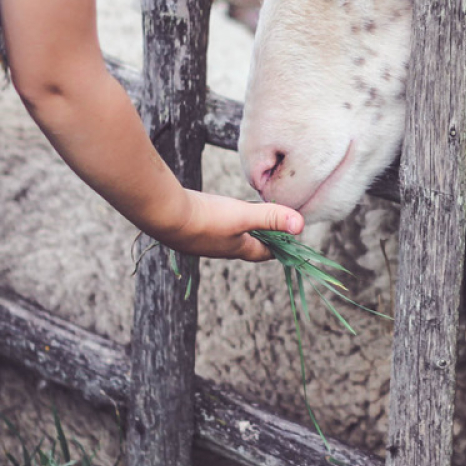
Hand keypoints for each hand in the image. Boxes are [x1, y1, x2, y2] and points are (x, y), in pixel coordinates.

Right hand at [156, 189, 304, 261]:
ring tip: (242, 218)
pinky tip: (210, 212)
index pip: (262, 254)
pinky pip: (206, 229)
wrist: (164, 215)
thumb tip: (301, 225)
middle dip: (258, 239)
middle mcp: (218, 249)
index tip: (287, 242)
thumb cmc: (206, 218)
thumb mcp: (243, 215)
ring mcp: (199, 242)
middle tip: (269, 228)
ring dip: (235, 231)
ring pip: (223, 238)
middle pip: (244, 247)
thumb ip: (271, 217)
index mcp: (236, 249)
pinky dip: (215, 223)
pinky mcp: (185, 231)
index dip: (277, 248)